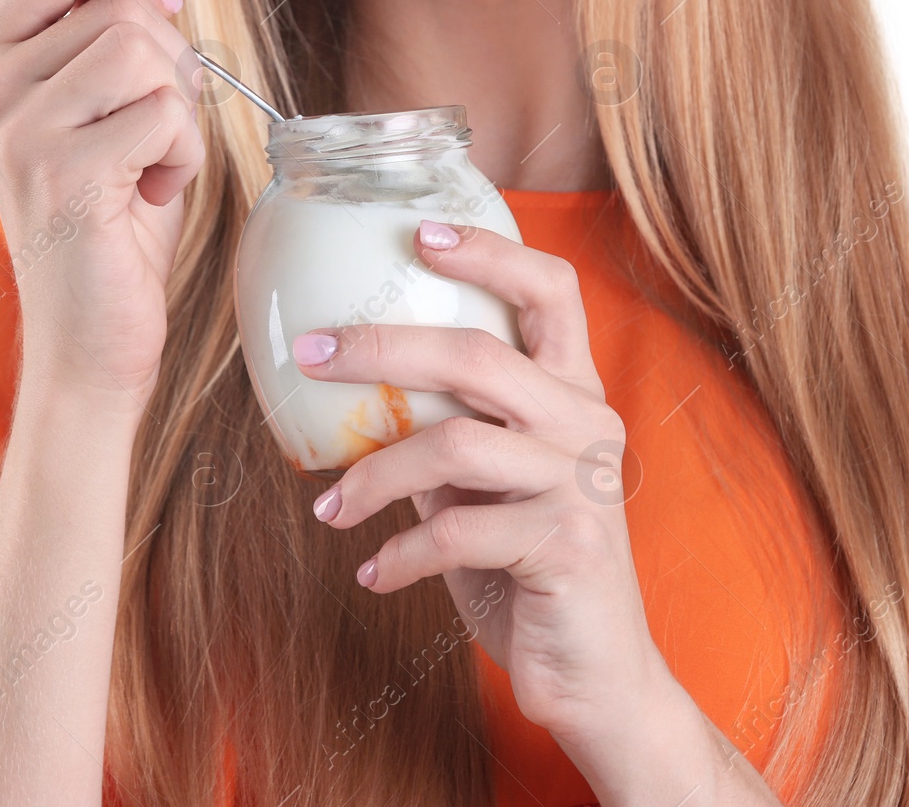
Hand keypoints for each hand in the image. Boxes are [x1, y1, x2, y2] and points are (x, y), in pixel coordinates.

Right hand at [0, 0, 204, 410]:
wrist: (91, 338)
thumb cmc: (111, 219)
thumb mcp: (109, 100)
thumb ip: (97, 6)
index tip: (155, 22)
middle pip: (117, 0)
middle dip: (169, 57)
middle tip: (150, 125)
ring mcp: (18, 129)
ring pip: (144, 50)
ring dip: (179, 110)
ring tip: (149, 162)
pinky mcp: (62, 172)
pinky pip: (165, 112)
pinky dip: (184, 156)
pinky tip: (151, 195)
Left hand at [297, 219, 666, 741]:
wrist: (597, 675)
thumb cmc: (530, 568)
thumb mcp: (489, 489)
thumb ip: (449, 436)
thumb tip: (357, 397)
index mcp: (573, 393)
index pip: (552, 292)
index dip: (490, 252)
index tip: (418, 233)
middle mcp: (587, 423)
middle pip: (479, 354)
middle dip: (382, 346)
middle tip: (311, 355)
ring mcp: (582, 484)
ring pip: (455, 443)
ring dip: (372, 475)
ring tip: (329, 507)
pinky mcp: (567, 547)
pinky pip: (454, 531)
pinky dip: (397, 553)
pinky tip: (371, 572)